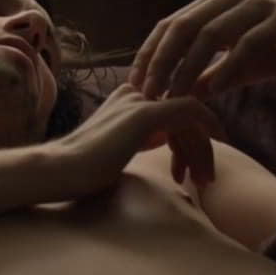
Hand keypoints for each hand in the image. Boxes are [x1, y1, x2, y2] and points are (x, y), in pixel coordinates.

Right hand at [52, 83, 224, 195]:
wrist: (61, 170)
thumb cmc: (85, 169)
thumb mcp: (120, 148)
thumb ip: (140, 136)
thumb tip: (167, 138)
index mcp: (126, 99)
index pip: (171, 113)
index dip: (187, 141)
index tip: (191, 171)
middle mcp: (133, 93)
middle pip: (183, 115)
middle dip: (200, 148)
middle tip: (205, 181)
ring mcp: (139, 100)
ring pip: (191, 117)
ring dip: (203, 150)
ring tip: (205, 181)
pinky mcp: (145, 113)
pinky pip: (191, 112)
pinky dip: (209, 130)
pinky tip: (214, 151)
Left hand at [130, 0, 275, 99]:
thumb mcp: (237, 65)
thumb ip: (208, 74)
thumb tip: (177, 93)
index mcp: (215, 2)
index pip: (170, 25)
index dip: (149, 53)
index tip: (134, 83)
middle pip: (183, 26)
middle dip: (162, 61)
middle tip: (148, 92)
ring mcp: (259, 3)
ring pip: (211, 33)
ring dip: (189, 67)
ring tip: (176, 95)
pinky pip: (248, 42)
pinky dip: (229, 66)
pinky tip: (215, 89)